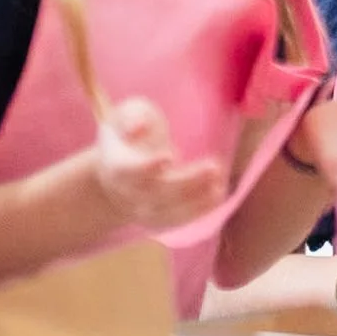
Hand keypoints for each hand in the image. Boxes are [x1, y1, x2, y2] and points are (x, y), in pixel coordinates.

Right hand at [93, 97, 228, 230]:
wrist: (116, 170)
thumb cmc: (127, 134)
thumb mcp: (126, 115)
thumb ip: (132, 117)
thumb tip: (138, 128)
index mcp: (116, 165)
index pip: (128, 171)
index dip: (146, 167)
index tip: (169, 156)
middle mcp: (127, 192)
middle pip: (156, 193)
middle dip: (186, 182)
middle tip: (214, 167)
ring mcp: (141, 209)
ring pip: (169, 211)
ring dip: (196, 200)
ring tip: (220, 184)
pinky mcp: (157, 218)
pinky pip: (178, 220)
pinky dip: (198, 211)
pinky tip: (219, 194)